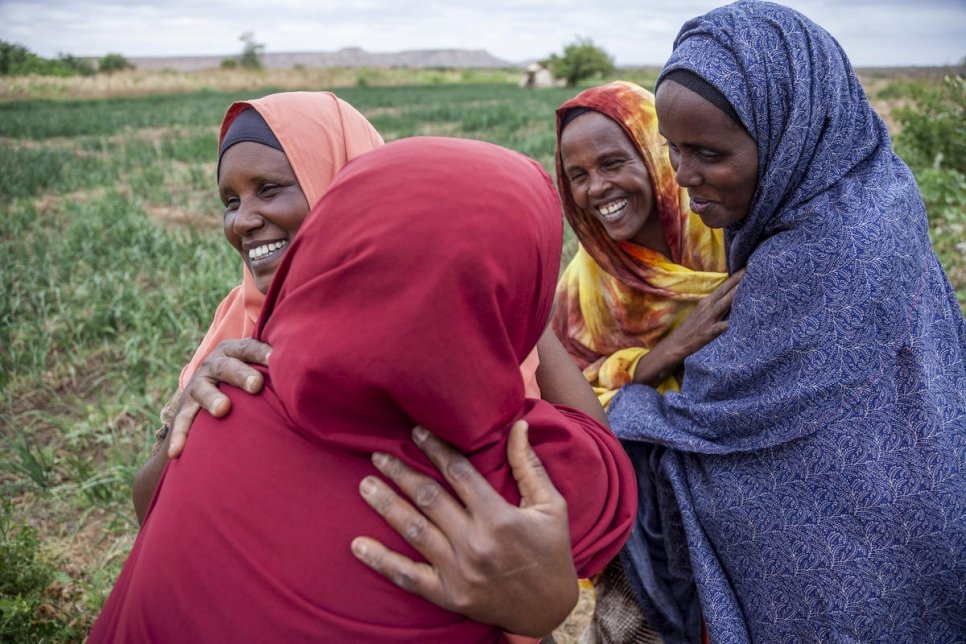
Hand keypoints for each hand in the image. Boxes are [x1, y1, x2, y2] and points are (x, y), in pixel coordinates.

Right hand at [167, 338, 271, 457]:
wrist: (210, 388)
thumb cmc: (249, 377)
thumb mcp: (260, 365)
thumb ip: (279, 365)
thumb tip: (319, 367)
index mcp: (235, 351)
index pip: (250, 348)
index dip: (263, 353)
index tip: (277, 360)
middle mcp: (214, 365)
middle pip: (227, 366)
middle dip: (241, 374)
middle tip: (256, 385)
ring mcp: (198, 386)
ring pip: (203, 390)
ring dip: (212, 398)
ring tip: (223, 410)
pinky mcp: (185, 408)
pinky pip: (182, 423)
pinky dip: (179, 437)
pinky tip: (177, 452)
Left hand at [351, 422, 578, 636]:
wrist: (549, 610)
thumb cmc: (551, 551)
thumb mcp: (551, 506)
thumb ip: (528, 465)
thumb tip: (518, 425)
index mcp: (499, 518)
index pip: (458, 473)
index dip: (435, 448)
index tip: (415, 431)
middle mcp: (475, 543)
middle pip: (428, 498)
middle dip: (400, 472)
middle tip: (378, 454)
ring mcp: (459, 571)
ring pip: (413, 530)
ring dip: (385, 505)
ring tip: (364, 484)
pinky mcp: (448, 595)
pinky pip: (407, 576)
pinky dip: (380, 561)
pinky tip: (357, 545)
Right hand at [633, 268, 743, 384]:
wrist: (676, 344)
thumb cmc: (691, 329)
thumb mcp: (701, 313)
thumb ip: (715, 306)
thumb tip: (731, 299)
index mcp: (707, 302)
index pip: (724, 286)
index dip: (736, 277)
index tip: (748, 266)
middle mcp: (709, 307)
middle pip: (727, 290)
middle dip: (739, 279)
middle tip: (753, 267)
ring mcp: (709, 319)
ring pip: (726, 303)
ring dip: (737, 293)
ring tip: (750, 284)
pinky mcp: (710, 332)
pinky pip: (724, 326)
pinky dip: (733, 322)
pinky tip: (744, 319)